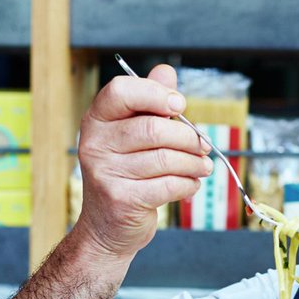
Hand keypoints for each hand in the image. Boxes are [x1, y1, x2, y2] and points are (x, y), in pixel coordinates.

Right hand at [75, 63, 212, 259]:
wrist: (108, 228)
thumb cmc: (126, 176)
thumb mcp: (133, 135)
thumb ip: (150, 103)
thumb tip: (166, 70)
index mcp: (97, 121)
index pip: (120, 91)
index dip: (155, 93)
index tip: (179, 105)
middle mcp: (96, 144)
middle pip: (153, 128)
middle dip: (187, 137)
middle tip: (203, 145)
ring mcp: (106, 173)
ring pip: (166, 159)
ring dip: (194, 163)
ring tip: (203, 166)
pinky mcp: (122, 199)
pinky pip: (169, 185)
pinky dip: (188, 184)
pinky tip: (190, 184)